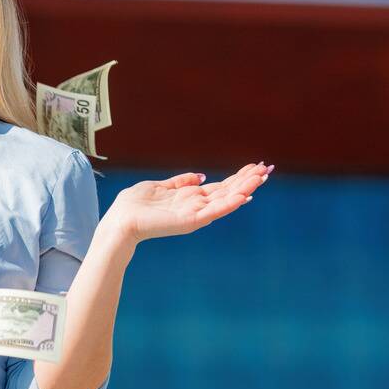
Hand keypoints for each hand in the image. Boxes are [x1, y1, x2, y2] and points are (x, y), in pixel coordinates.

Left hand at [100, 162, 273, 243]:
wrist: (121, 220)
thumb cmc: (135, 204)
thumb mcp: (160, 186)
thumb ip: (180, 181)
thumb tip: (199, 175)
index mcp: (190, 197)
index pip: (220, 186)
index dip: (237, 177)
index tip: (255, 167)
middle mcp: (196, 205)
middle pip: (228, 191)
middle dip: (247, 180)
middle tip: (267, 169)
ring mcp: (195, 214)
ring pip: (225, 200)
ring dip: (244, 188)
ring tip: (262, 178)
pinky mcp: (190, 221)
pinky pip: (214, 211)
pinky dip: (229, 204)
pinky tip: (244, 195)